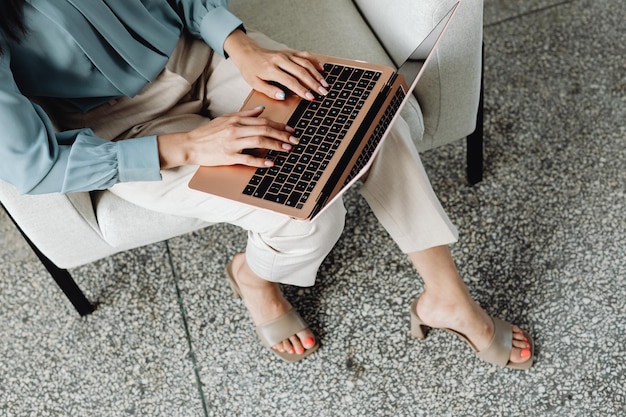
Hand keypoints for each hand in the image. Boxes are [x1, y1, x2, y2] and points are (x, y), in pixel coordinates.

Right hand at [157, 107, 297, 168]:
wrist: (190, 145)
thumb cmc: (207, 133)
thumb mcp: (226, 118)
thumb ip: (245, 114)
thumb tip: (262, 110)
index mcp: (236, 120)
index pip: (263, 121)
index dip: (280, 125)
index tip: (291, 130)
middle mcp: (235, 129)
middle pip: (265, 130)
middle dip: (283, 135)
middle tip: (295, 140)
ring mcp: (232, 143)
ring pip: (259, 142)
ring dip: (276, 145)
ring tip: (288, 149)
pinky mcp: (228, 156)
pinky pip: (248, 158)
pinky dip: (261, 161)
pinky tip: (271, 162)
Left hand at [224, 30, 328, 100]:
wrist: (247, 53)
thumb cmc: (251, 70)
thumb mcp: (255, 83)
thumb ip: (269, 90)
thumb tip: (283, 96)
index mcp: (271, 69)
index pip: (290, 81)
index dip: (302, 90)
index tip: (311, 97)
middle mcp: (280, 60)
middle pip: (301, 71)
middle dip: (314, 83)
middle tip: (323, 92)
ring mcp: (286, 54)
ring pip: (305, 63)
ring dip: (317, 74)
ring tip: (325, 84)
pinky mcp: (289, 52)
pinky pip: (304, 54)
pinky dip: (314, 60)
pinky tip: (322, 68)